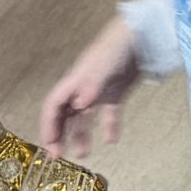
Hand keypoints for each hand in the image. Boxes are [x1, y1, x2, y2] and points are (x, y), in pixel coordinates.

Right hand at [40, 15, 142, 159]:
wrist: (142, 35)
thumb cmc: (117, 46)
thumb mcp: (103, 65)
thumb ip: (91, 85)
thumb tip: (79, 105)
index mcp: (75, 80)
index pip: (54, 104)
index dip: (48, 124)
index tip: (49, 143)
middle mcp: (84, 87)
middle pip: (65, 114)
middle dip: (59, 134)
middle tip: (58, 155)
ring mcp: (100, 90)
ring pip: (85, 118)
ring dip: (81, 135)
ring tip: (83, 154)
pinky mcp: (116, 92)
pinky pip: (109, 114)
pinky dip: (109, 127)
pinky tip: (112, 140)